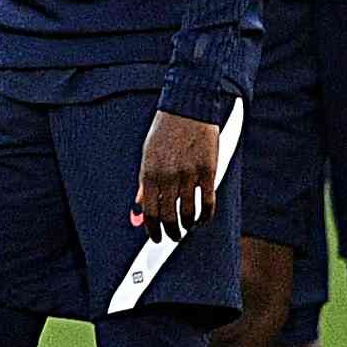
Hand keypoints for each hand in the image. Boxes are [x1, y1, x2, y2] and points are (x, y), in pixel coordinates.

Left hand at [134, 111, 223, 236]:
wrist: (187, 109)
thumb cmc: (165, 131)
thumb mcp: (147, 155)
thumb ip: (145, 183)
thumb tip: (139, 207)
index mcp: (149, 172)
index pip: (149, 211)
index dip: (152, 229)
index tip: (155, 238)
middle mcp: (168, 175)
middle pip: (168, 216)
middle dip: (171, 232)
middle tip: (174, 236)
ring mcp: (189, 174)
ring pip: (188, 212)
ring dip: (188, 225)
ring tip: (187, 227)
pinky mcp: (208, 171)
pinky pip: (208, 202)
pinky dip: (206, 216)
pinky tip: (203, 219)